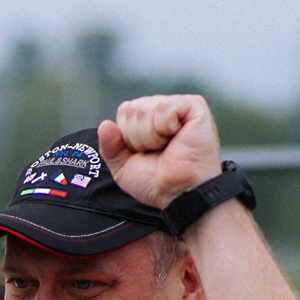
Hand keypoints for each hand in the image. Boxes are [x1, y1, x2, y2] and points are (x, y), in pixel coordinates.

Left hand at [98, 93, 221, 206]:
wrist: (178, 193)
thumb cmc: (156, 183)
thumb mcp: (123, 167)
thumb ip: (109, 146)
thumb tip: (105, 124)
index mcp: (148, 119)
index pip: (124, 111)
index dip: (128, 137)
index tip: (146, 152)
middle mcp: (163, 109)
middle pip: (132, 109)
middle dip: (138, 137)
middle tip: (158, 151)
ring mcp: (179, 106)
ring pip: (144, 109)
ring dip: (151, 136)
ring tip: (168, 147)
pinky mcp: (194, 105)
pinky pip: (163, 107)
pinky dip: (165, 128)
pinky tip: (178, 137)